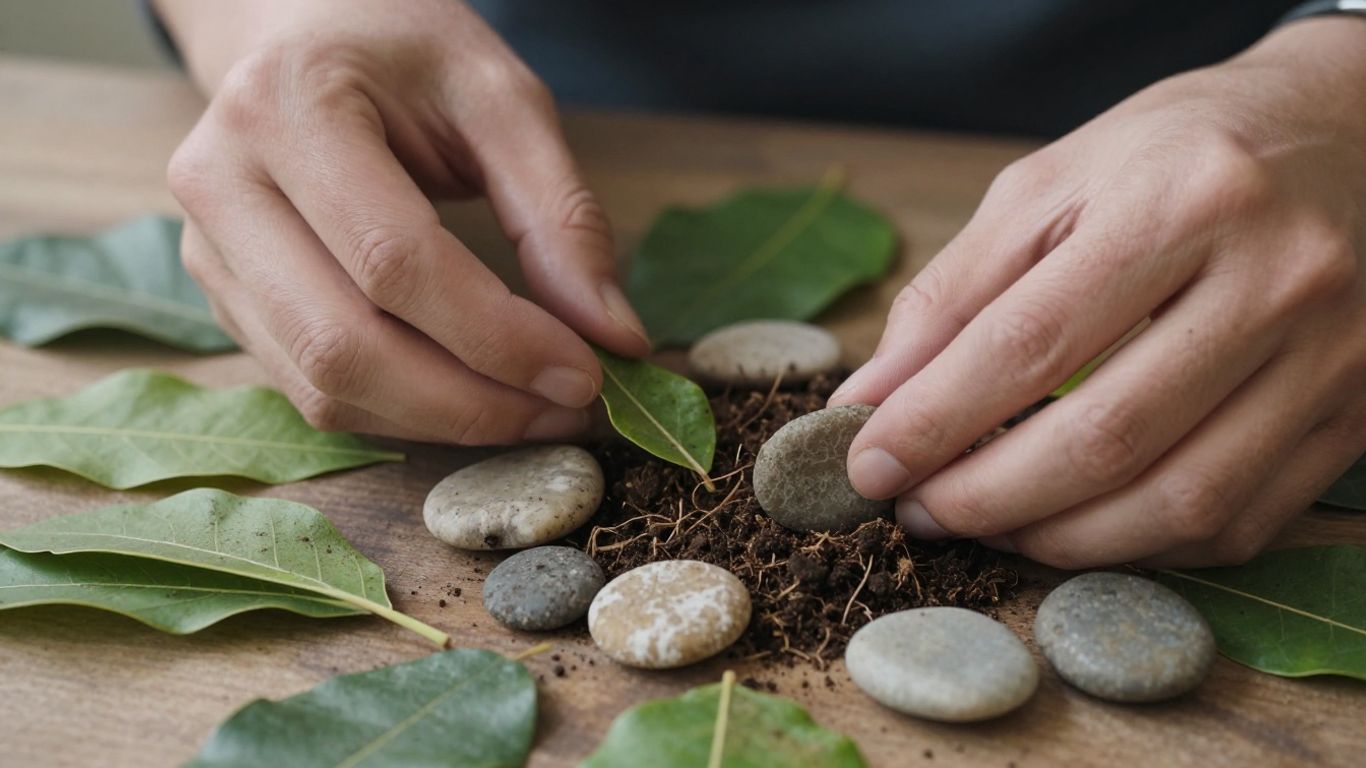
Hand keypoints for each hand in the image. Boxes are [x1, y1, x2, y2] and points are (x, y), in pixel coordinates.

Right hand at [156, 0, 649, 443]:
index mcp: (285, 108)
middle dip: (472, 401)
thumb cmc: (404, 52)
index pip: (394, 261)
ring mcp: (207, 250)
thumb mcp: (501, 101)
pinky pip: (312, 390)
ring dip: (442, 421)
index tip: (586, 373)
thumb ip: (561, 214)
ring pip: (324, 386)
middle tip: (568, 409)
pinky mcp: (223, 297)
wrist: (302, 32)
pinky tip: (472, 395)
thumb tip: (614, 336)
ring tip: (534, 409)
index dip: (497, 336)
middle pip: (345, 345)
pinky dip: (404, 414)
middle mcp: (221, 184)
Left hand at [829, 18, 1365, 568]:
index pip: (1030, 342)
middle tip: (918, 509)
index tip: (869, 463)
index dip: (936, 419)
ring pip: (1178, 501)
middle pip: (1105, 438)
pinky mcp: (1352, 415)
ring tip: (985, 524)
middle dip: (986, 496)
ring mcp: (1330, 357)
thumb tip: (872, 397)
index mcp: (1182, 200)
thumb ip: (956, 291)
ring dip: (1058, 540)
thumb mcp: (1053, 185)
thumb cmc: (1180, 154)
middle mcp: (1275, 280)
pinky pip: (1239, 521)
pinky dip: (1140, 546)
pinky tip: (1077, 526)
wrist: (1351, 131)